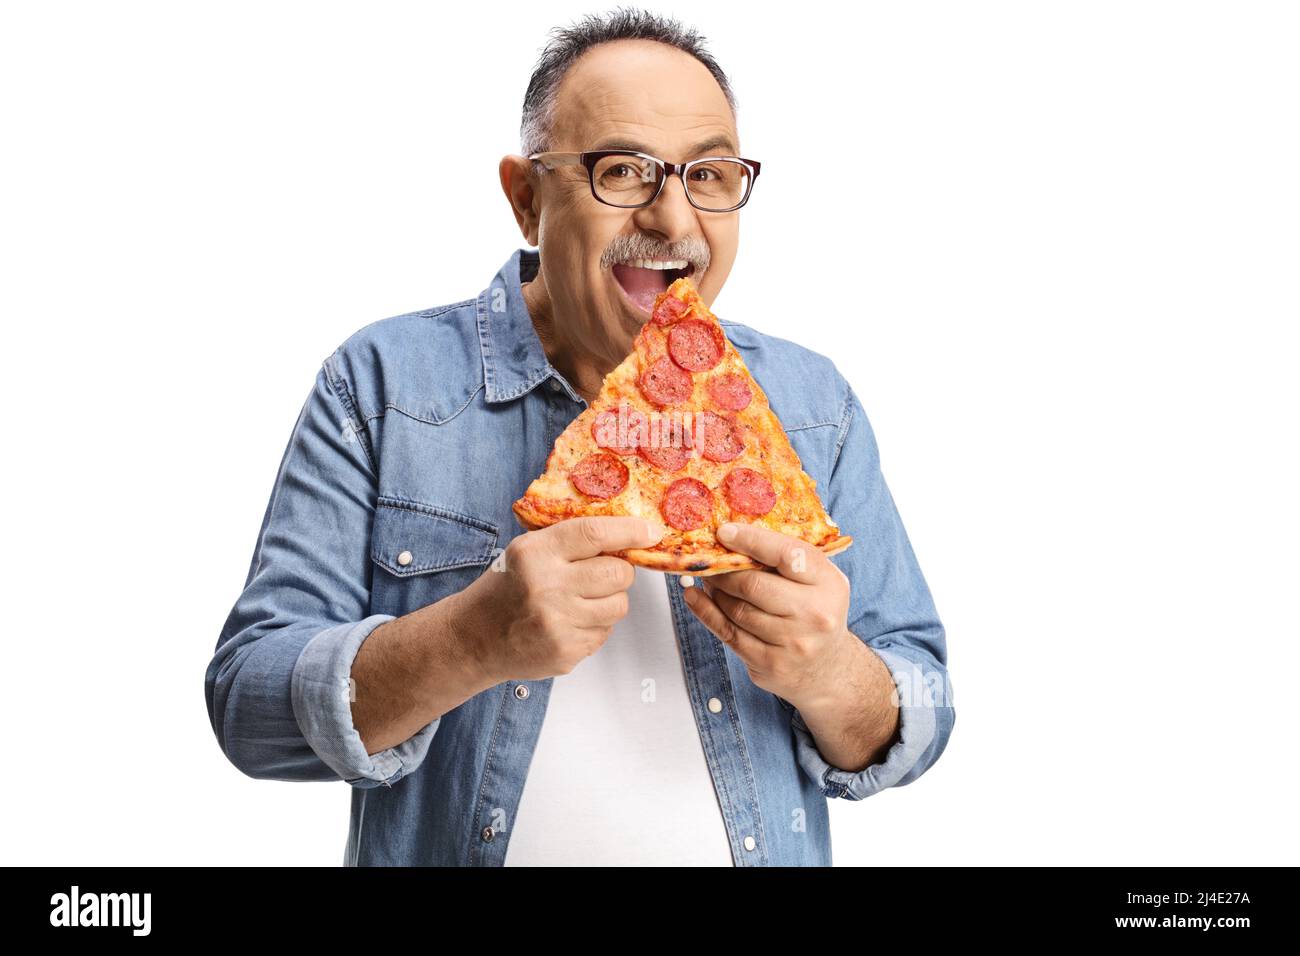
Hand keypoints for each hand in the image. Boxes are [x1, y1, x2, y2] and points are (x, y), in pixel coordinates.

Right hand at [452, 516, 664, 682]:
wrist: (475, 638)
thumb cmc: (507, 588)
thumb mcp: (528, 551)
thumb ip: (571, 541)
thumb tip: (629, 533)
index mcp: (536, 553)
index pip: (595, 534)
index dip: (630, 531)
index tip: (651, 531)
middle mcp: (546, 587)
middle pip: (618, 573)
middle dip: (621, 571)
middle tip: (607, 572)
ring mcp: (557, 623)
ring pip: (619, 605)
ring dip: (610, 600)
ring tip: (583, 599)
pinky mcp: (565, 651)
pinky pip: (605, 632)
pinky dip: (596, 625)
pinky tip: (570, 621)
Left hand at [682, 522, 854, 711]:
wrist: (827, 669)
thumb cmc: (815, 612)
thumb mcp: (817, 580)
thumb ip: (785, 558)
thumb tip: (733, 535)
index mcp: (828, 584)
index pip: (786, 554)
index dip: (750, 540)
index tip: (724, 532)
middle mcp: (814, 614)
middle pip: (753, 585)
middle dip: (725, 570)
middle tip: (710, 560)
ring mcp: (793, 643)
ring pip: (737, 609)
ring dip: (716, 591)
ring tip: (709, 579)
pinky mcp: (770, 664)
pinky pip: (728, 633)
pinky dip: (705, 612)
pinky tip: (695, 597)